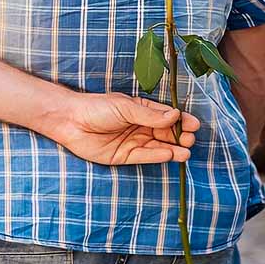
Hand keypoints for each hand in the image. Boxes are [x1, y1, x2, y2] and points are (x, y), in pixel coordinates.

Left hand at [56, 93, 199, 164]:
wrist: (70, 121)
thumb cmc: (96, 108)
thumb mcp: (125, 107)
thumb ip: (149, 114)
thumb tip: (175, 115)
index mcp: (140, 110)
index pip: (166, 116)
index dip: (181, 120)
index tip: (194, 124)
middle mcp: (139, 126)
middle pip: (165, 133)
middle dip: (179, 136)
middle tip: (189, 138)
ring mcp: (132, 141)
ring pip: (158, 146)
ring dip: (173, 149)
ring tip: (186, 150)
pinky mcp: (124, 156)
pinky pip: (145, 156)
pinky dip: (158, 156)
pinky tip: (171, 155)